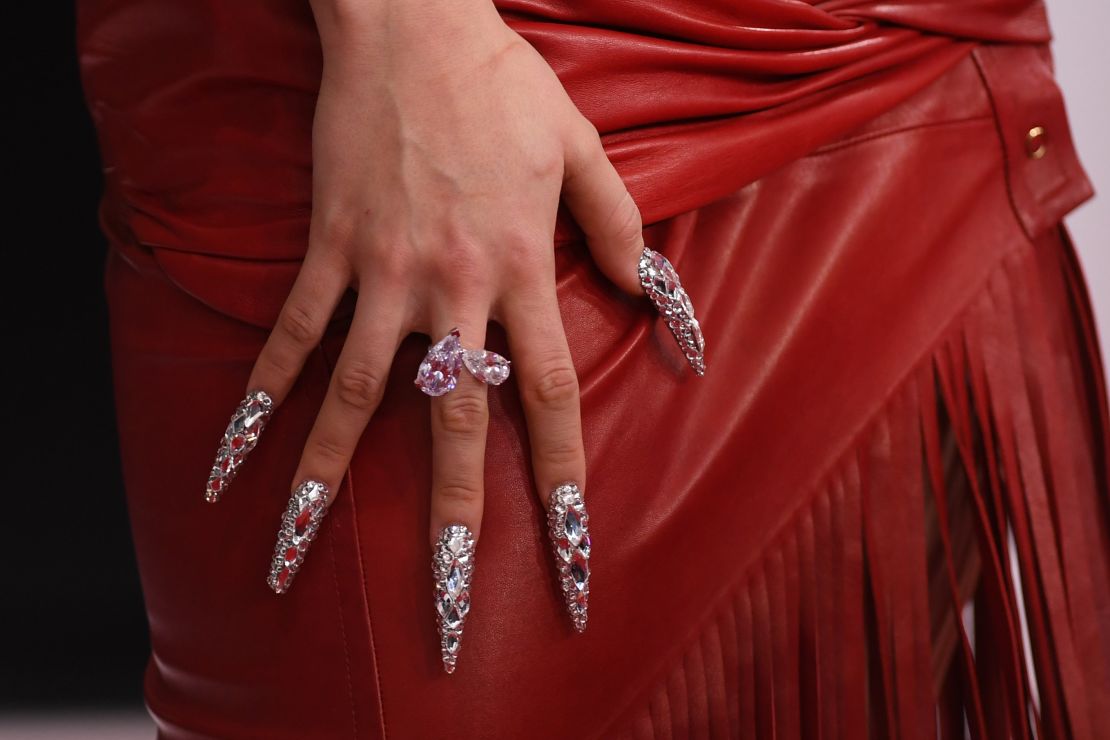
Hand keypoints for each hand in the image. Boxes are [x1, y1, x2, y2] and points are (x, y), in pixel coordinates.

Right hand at [203, 0, 702, 671]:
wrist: (412, 24)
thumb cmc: (502, 85)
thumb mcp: (580, 150)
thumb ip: (618, 229)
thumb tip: (659, 303)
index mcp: (522, 271)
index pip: (551, 397)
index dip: (563, 482)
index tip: (572, 553)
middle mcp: (454, 289)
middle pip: (457, 424)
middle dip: (455, 519)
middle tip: (449, 603)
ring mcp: (383, 272)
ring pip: (357, 394)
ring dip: (324, 477)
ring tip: (293, 553)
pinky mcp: (329, 249)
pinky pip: (292, 332)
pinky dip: (264, 392)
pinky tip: (236, 455)